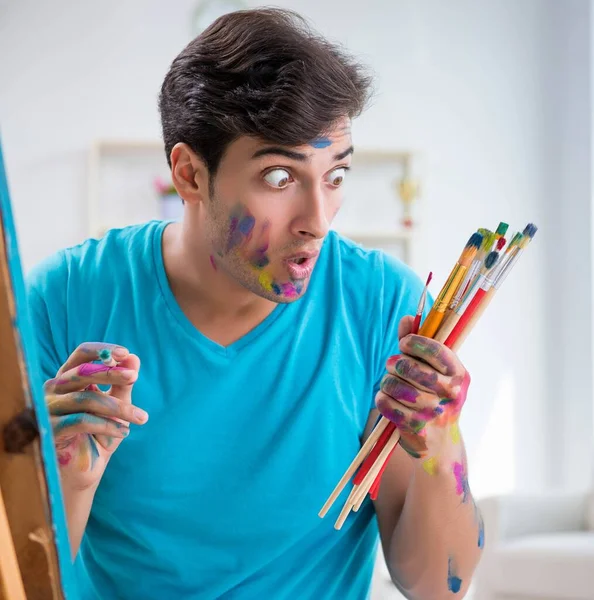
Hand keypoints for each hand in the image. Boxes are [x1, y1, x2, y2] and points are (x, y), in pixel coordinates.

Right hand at [44, 343, 146, 490]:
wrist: (85, 471)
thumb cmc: (99, 434)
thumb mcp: (116, 406)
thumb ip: (123, 383)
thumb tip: (134, 358)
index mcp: (69, 378)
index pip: (81, 354)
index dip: (102, 350)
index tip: (126, 353)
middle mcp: (54, 389)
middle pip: (82, 373)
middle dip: (111, 373)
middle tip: (134, 377)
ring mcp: (48, 410)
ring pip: (86, 398)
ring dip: (119, 407)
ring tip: (141, 418)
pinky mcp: (49, 430)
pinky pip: (81, 421)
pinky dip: (107, 425)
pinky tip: (123, 432)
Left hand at [375, 316, 469, 459]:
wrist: (439, 442)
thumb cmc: (434, 395)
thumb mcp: (434, 370)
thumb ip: (418, 343)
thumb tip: (407, 319)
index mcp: (459, 374)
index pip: (434, 349)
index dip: (413, 342)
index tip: (404, 343)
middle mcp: (451, 393)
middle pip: (408, 366)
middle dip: (394, 362)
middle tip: (392, 365)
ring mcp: (434, 412)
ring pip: (394, 384)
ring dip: (386, 381)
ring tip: (390, 384)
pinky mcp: (416, 427)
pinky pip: (386, 403)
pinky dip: (381, 398)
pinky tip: (387, 399)